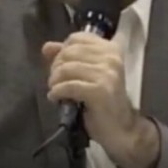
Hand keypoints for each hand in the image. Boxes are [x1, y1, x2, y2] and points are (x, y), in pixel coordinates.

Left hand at [43, 33, 135, 157]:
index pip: (76, 38)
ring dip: (54, 81)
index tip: (61, 66)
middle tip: (55, 82)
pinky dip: (57, 92)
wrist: (120, 129)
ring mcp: (107, 73)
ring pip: (66, 68)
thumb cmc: (104, 100)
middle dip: (56, 67)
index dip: (62, 51)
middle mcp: (111, 57)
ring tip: (55, 90)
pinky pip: (68, 85)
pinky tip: (56, 98)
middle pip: (68, 52)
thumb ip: (68, 57)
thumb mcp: (87, 74)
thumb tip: (47, 47)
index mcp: (111, 49)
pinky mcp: (100, 90)